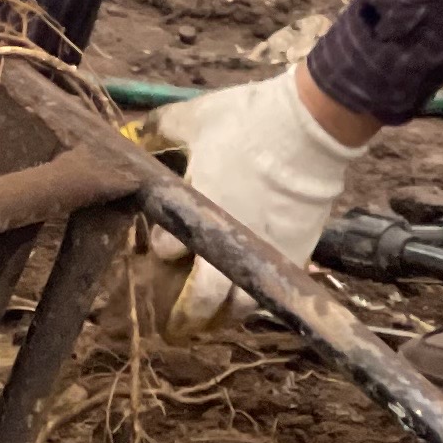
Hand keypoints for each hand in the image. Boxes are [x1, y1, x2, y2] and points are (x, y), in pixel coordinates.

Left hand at [157, 69, 376, 338]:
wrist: (311, 128)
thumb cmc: (249, 121)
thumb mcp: (194, 118)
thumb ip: (160, 130)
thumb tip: (132, 134)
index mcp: (199, 211)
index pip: (166, 249)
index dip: (161, 247)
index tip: (163, 242)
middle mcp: (231, 241)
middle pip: (206, 301)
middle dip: (188, 315)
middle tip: (177, 324)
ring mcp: (267, 252)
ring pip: (244, 306)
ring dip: (227, 312)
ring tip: (219, 312)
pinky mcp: (299, 252)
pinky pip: (276, 290)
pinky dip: (263, 294)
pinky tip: (256, 289)